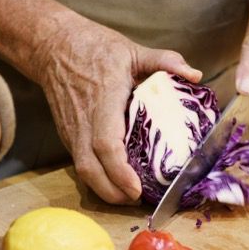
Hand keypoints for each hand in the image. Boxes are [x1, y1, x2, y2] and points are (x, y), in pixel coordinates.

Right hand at [37, 14, 201, 203]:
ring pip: (83, 172)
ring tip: (128, 198)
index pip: (106, 144)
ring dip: (104, 191)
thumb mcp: (132, 49)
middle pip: (91, 169)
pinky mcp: (68, 136)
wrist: (53, 48)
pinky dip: (97, 179)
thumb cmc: (93, 48)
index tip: (136, 189)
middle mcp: (83, 122)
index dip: (120, 171)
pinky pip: (81, 164)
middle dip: (112, 193)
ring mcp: (72, 132)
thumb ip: (164, 61)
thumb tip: (195, 75)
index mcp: (102, 101)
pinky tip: (114, 183)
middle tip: (138, 201)